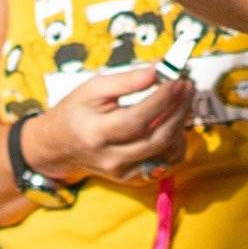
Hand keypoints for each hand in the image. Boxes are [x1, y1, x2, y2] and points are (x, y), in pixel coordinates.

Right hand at [24, 61, 196, 185]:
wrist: (59, 146)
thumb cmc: (76, 111)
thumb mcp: (93, 88)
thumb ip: (125, 80)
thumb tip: (157, 71)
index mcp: (96, 134)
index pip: (136, 120)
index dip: (161, 101)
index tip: (177, 81)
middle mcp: (111, 158)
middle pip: (156, 138)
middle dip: (179, 110)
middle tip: (188, 86)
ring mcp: (123, 171)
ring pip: (165, 152)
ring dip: (181, 124)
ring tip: (184, 100)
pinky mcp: (132, 177)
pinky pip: (164, 162)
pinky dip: (175, 141)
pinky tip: (175, 121)